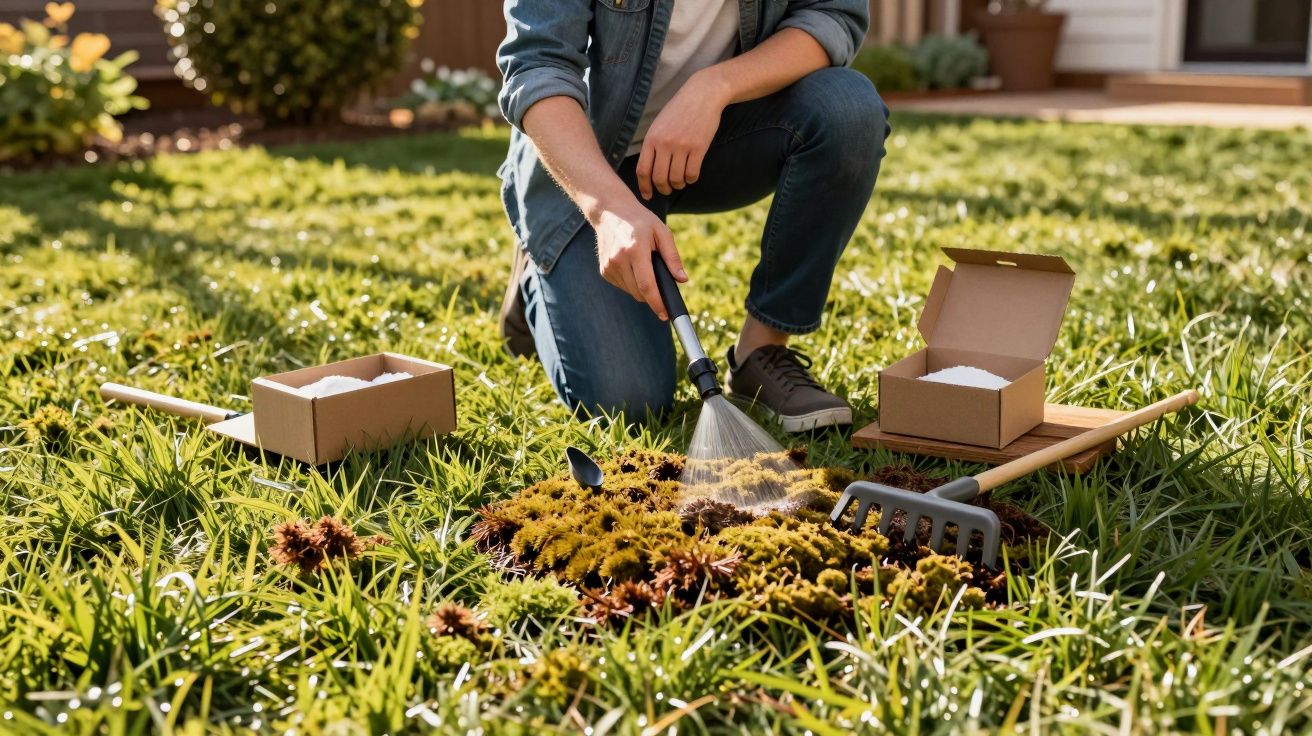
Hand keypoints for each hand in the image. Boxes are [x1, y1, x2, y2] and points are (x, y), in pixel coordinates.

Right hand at [590, 196, 686, 318]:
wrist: (609, 210)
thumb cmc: (640, 220)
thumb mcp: (662, 232)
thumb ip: (673, 257)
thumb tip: (682, 279)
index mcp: (635, 250)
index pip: (646, 285)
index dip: (657, 303)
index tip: (665, 315)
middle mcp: (619, 260)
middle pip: (639, 293)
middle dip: (653, 296)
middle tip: (662, 285)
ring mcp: (609, 266)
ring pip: (631, 291)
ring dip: (642, 288)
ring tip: (644, 266)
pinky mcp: (604, 270)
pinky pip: (623, 286)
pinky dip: (632, 282)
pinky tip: (633, 266)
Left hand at [636, 71, 729, 198]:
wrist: (703, 94)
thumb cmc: (679, 110)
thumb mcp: (659, 125)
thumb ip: (653, 145)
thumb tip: (648, 172)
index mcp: (651, 138)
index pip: (643, 170)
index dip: (644, 187)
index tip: (648, 195)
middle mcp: (664, 143)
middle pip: (659, 178)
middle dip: (663, 189)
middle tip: (667, 189)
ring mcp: (682, 146)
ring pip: (676, 179)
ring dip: (678, 185)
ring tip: (680, 182)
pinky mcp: (698, 147)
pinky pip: (692, 174)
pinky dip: (691, 179)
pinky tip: (691, 175)